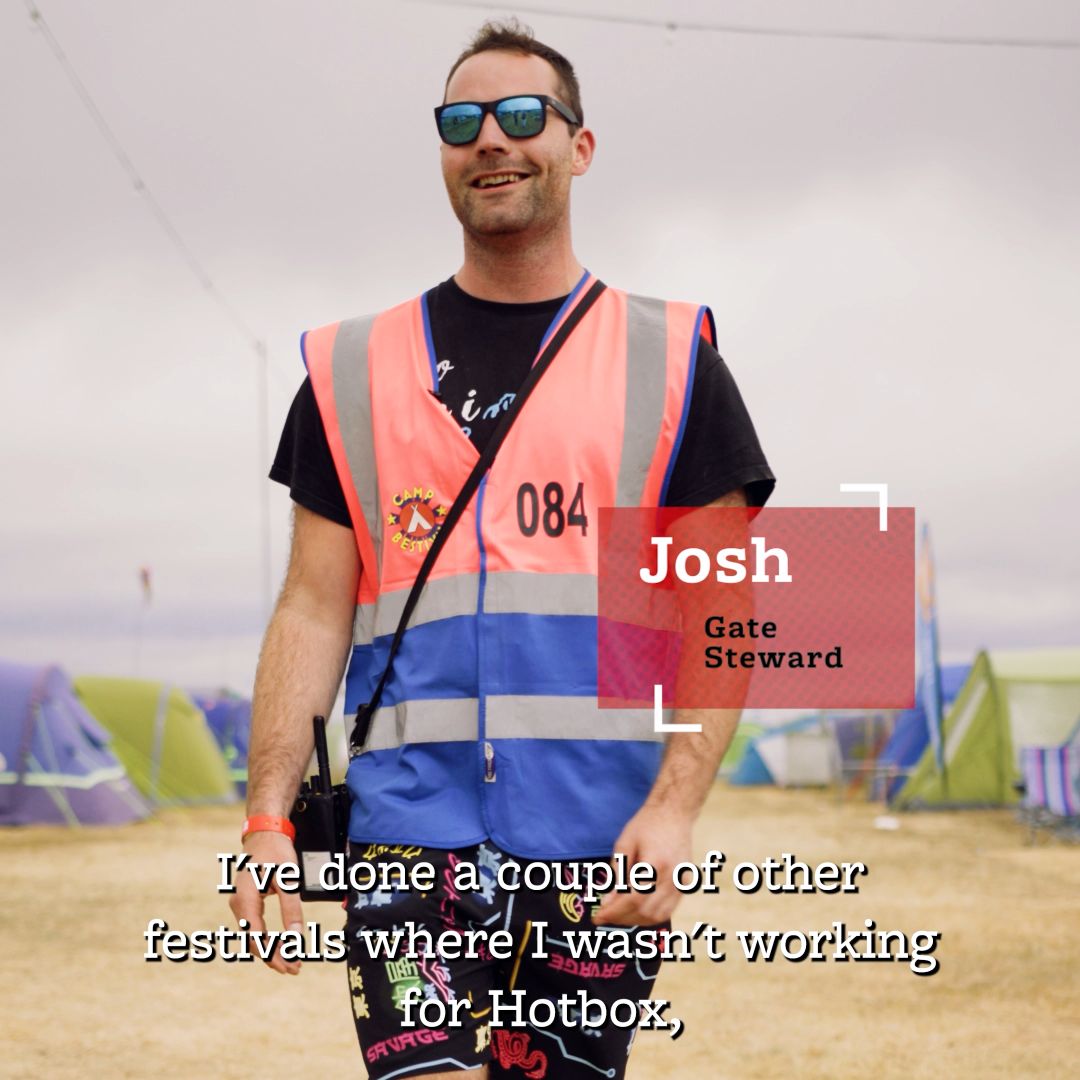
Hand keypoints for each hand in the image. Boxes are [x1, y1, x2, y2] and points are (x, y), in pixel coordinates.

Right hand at [228, 831, 304, 974]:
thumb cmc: (276, 852)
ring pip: (254, 936)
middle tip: (295, 969)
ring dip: (272, 950)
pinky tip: (283, 947)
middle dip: (274, 957)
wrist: (264, 833)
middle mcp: (238, 904)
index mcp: (245, 898)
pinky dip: (268, 939)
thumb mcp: (288, 877)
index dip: (273, 954)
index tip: (290, 966)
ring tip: (292, 962)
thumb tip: (296, 935)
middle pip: (253, 941)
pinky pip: (255, 927)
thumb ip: (291, 907)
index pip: (256, 937)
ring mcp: (240, 904)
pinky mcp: (247, 903)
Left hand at [593, 804, 692, 926]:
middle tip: (603, 915)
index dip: (614, 912)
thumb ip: (616, 872)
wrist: (674, 813)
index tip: (597, 917)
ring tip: (617, 914)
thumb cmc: (647, 824)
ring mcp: (681, 884)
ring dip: (635, 920)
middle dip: (620, 918)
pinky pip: (667, 910)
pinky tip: (635, 910)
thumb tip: (607, 901)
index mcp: (656, 864)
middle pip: (644, 910)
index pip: (633, 899)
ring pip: (657, 916)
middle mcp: (672, 878)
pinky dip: (649, 916)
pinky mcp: (684, 886)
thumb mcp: (624, 843)